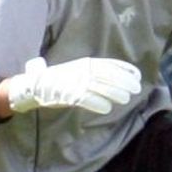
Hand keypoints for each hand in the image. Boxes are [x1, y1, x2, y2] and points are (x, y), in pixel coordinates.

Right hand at [5, 57, 141, 114]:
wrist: (34, 85)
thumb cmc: (58, 79)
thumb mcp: (77, 70)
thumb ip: (93, 72)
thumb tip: (114, 75)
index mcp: (85, 63)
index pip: (109, 64)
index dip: (125, 70)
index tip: (137, 76)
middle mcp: (82, 71)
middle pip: (108, 75)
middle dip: (124, 82)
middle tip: (136, 89)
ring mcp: (75, 82)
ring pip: (100, 87)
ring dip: (115, 93)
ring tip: (126, 99)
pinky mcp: (68, 94)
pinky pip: (86, 99)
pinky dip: (97, 104)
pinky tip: (107, 108)